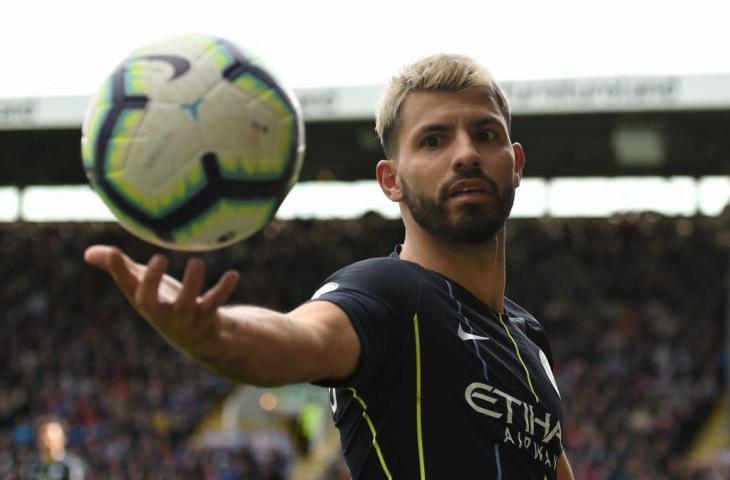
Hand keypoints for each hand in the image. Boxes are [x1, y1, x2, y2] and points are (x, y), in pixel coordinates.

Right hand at [84, 245, 239, 358]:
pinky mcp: (207, 321)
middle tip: (159, 257)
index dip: (118, 271)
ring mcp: (184, 320)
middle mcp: (161, 313)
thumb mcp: (145, 287)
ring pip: (186, 305)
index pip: (127, 286)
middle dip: (151, 282)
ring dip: (192, 283)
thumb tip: (88, 253)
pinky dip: (223, 290)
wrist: (200, 338)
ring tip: (197, 260)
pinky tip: (233, 274)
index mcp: (145, 302)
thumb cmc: (168, 305)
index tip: (114, 251)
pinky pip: (215, 305)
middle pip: (149, 303)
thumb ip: (121, 269)